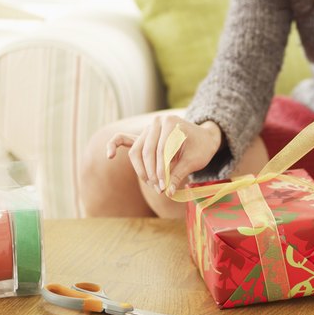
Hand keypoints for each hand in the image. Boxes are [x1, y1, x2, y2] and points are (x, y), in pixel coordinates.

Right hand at [107, 116, 222, 195]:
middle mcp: (156, 123)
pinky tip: (109, 156)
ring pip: (136, 152)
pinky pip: (123, 139)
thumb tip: (167, 192)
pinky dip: (114, 146)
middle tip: (159, 189)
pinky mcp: (142, 137)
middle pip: (147, 151)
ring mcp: (147, 130)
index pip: (161, 150)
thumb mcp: (194, 160)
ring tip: (152, 185)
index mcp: (171, 123)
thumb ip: (179, 174)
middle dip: (152, 173)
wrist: (203, 138)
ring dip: (142, 170)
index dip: (161, 170)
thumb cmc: (201, 148)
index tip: (164, 187)